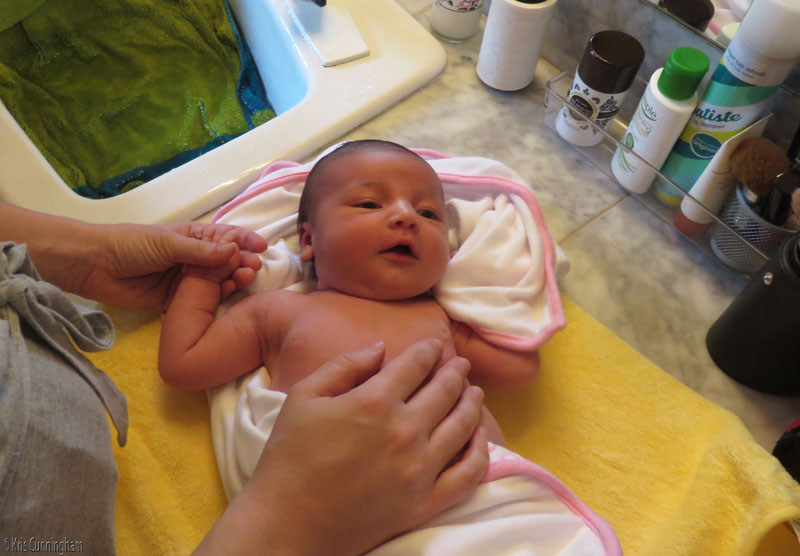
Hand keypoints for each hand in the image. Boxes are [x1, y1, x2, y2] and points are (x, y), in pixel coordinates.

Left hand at [76, 222, 266, 310]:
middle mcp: (193, 260)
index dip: (244, 241)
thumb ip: (201, 251)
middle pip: (226, 262)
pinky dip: (217, 303)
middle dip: (243, 263)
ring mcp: (186, 282)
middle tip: (255, 269)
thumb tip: (235, 249)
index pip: (225, 238)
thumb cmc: (130, 245)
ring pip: (218, 283)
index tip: (261, 248)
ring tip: (246, 281)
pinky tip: (230, 301)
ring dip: (234, 281)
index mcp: (192, 239)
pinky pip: (202, 303)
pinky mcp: (177, 303)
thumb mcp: (168, 243)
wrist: (94, 266)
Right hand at [194, 340, 488, 555]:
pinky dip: (480, 452)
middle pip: (445, 391)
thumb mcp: (304, 396)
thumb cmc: (289, 456)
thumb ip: (345, 365)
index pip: (415, 365)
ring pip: (463, 426)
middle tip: (461, 365)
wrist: (288, 523)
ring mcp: (419, 470)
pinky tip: (479, 438)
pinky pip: (468, 475)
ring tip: (475, 393)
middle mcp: (405, 431)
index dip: (429, 350)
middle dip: (455, 373)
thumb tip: (380, 348)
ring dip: (472, 404)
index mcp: (374, 401)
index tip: (435, 345)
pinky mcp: (424, 503)